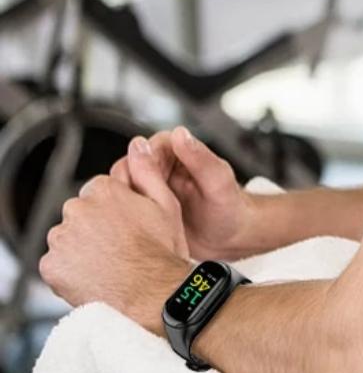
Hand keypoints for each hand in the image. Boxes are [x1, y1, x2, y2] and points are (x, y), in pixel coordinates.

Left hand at [38, 168, 190, 325]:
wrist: (150, 293)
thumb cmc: (161, 251)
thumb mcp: (166, 204)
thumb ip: (147, 171)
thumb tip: (138, 145)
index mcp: (104, 190)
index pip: (99, 191)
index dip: (115, 209)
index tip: (127, 225)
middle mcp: (77, 209)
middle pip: (80, 213)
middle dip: (95, 227)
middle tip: (119, 246)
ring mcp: (61, 238)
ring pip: (68, 237)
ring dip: (82, 247)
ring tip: (108, 263)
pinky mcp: (51, 265)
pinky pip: (57, 263)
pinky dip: (71, 269)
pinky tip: (95, 275)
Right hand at [111, 128, 256, 261]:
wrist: (230, 239)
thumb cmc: (231, 208)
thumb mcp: (218, 183)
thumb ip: (200, 158)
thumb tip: (179, 133)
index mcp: (178, 152)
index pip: (146, 147)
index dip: (142, 163)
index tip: (146, 181)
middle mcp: (160, 168)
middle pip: (127, 167)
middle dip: (129, 184)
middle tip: (138, 204)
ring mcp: (150, 189)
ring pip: (121, 188)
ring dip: (123, 201)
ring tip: (137, 218)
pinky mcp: (143, 210)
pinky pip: (123, 208)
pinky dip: (122, 216)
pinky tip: (133, 229)